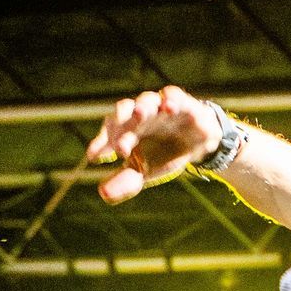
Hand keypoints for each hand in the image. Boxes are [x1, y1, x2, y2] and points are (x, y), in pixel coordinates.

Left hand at [85, 85, 221, 203]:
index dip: (101, 143)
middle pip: (125, 112)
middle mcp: (140, 115)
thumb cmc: (164, 154)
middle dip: (120, 124)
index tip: (94, 157)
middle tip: (119, 145)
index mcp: (127, 130)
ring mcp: (159, 108)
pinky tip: (168, 107)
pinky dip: (171, 99)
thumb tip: (103, 194)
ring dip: (142, 106)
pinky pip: (173, 95)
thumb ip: (125, 181)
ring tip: (140, 114)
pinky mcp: (181, 103)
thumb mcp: (144, 171)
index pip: (110, 132)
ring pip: (146, 101)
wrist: (197, 144)